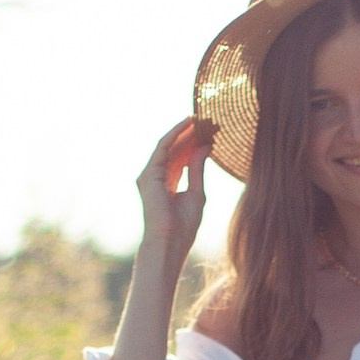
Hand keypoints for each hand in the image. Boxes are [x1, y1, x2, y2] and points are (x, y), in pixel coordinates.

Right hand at [136, 115, 214, 267]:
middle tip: (208, 120)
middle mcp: (157, 177)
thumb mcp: (197, 192)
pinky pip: (163, 146)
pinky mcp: (149, 172)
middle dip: (191, 135)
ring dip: (184, 131)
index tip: (210, 132)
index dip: (194, 144)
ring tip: (200, 118)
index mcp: (168, 184)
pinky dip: (175, 134)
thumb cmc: (184, 225)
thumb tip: (205, 146)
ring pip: (169, 146)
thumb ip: (198, 169)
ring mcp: (151, 175)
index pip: (181, 158)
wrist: (170, 241)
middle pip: (175, 150)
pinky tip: (188, 124)